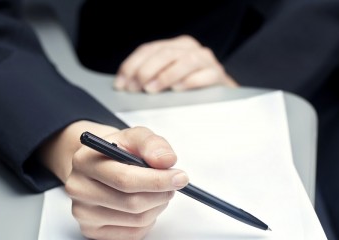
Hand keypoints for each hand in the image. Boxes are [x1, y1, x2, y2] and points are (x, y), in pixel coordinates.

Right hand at [39, 121, 188, 239]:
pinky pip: (132, 234)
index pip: (124, 179)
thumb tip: (166, 161)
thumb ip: (152, 144)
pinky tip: (143, 206)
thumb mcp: (135, 138)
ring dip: (156, 207)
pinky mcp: (91, 231)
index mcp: (84, 161)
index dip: (157, 180)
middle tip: (173, 185)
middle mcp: (78, 189)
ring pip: (136, 220)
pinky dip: (147, 221)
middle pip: (131, 203)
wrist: (98, 167)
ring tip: (156, 193)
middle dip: (160, 194)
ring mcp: (82, 213)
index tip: (179, 177)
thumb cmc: (117, 152)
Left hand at [113, 35, 237, 93]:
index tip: (120, 85)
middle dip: (145, 71)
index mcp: (173, 46)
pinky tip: (177, 90)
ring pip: (184, 61)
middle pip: (164, 53)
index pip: (148, 50)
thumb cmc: (185, 87)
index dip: (131, 66)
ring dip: (165, 76)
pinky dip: (189, 82)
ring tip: (152, 89)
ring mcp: (205, 60)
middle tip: (135, 89)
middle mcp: (189, 48)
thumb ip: (147, 77)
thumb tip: (123, 85)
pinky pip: (204, 75)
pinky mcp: (217, 74)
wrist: (218, 94)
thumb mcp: (164, 78)